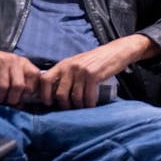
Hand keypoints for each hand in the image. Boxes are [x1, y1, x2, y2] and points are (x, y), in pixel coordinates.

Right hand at [0, 45, 40, 106]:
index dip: (28, 92)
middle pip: (19, 86)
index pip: (34, 78)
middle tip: (6, 103)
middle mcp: (14, 61)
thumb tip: (21, 106)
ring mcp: (1, 62)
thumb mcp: (12, 71)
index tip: (20, 99)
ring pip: (3, 88)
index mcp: (24, 63)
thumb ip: (20, 84)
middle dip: (12, 99)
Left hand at [36, 36, 156, 109]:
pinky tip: (91, 105)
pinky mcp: (93, 75)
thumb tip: (56, 92)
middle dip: (64, 105)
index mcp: (63, 64)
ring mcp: (81, 71)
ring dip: (78, 106)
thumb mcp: (78, 63)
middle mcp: (70, 67)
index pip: (45, 80)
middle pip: (60, 93)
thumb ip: (67, 73)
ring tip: (82, 108)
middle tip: (70, 109)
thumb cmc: (97, 60)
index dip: (43, 94)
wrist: (116, 51)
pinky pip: (88, 95)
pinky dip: (89, 103)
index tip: (48, 103)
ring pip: (74, 97)